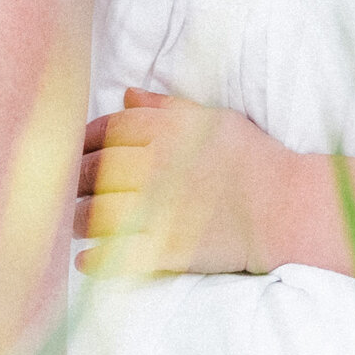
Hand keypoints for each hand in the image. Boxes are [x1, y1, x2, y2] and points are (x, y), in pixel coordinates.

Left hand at [75, 88, 272, 278]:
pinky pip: (119, 254)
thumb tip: (126, 95)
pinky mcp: (167, 248)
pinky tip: (85, 259)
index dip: (87, 139)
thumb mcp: (213, 118)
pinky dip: (97, 258)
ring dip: (79, 218)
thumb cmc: (252, 158)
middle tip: (70, 187)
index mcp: (169, 130)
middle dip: (76, 178)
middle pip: (96, 169)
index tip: (80, 150)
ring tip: (75, 222)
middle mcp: (158, 165)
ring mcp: (160, 208)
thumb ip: (166, 106)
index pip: (109, 128)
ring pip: (98, 211)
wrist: (285, 207)